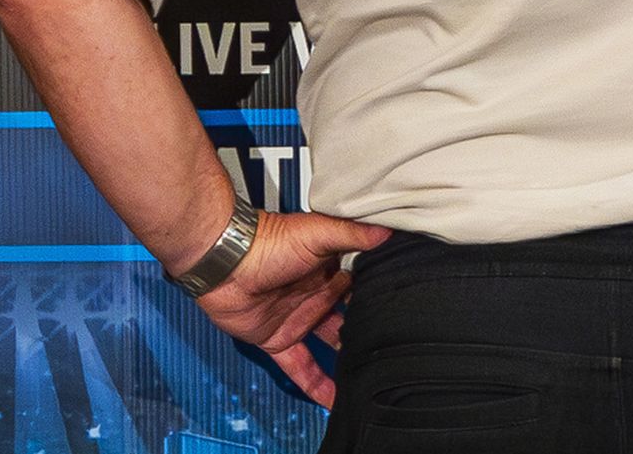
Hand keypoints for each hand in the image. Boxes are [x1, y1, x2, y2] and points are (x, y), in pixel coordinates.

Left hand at [189, 210, 391, 406]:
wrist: (223, 262)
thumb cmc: (265, 242)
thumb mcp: (316, 233)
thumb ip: (352, 234)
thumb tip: (389, 231)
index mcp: (329, 268)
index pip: (363, 285)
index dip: (383, 297)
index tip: (408, 313)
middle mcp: (317, 295)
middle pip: (350, 319)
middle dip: (369, 332)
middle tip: (397, 352)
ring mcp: (298, 319)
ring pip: (330, 346)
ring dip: (349, 361)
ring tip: (374, 379)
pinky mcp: (279, 340)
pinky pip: (301, 368)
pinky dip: (317, 386)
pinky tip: (335, 402)